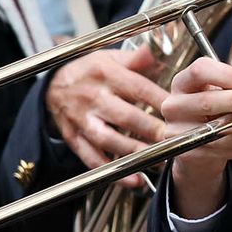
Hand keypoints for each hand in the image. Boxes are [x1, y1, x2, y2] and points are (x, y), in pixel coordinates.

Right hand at [46, 43, 169, 187]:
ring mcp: (82, 121)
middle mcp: (93, 98)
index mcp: (105, 74)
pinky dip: (113, 172)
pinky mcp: (74, 139)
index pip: (138, 88)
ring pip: (109, 140)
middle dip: (151, 129)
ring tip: (159, 160)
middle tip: (175, 139)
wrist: (51, 87)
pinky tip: (134, 180)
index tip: (181, 109)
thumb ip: (135, 59)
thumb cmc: (88, 72)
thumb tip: (154, 52)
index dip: (160, 100)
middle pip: (125, 116)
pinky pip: (92, 159)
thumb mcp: (109, 57)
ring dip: (135, 152)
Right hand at [166, 57, 231, 217]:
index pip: (199, 69)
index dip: (224, 74)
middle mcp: (173, 104)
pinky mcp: (180, 153)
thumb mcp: (218, 95)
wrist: (194, 144)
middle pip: (203, 100)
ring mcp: (174, 131)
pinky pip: (208, 152)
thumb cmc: (211, 111)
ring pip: (206, 129)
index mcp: (183, 81)